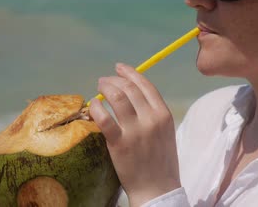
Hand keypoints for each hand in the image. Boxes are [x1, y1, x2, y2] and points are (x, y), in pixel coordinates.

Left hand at [89, 63, 180, 206]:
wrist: (158, 189)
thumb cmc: (161, 162)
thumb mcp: (165, 132)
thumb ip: (153, 113)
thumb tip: (133, 95)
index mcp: (164, 114)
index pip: (145, 85)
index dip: (130, 73)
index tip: (119, 68)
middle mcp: (151, 119)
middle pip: (129, 88)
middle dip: (114, 80)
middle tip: (104, 80)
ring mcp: (135, 131)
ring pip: (117, 98)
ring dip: (105, 88)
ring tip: (98, 88)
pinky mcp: (119, 143)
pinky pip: (104, 118)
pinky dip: (96, 108)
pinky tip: (93, 106)